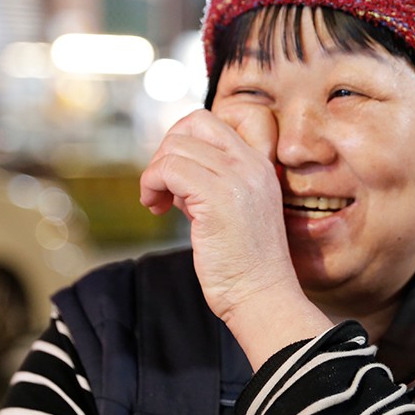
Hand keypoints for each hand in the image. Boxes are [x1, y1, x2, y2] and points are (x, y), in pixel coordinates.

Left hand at [139, 107, 292, 320]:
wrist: (261, 297)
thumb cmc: (244, 264)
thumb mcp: (231, 210)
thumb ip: (207, 182)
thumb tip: (171, 170)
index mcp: (261, 165)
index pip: (223, 118)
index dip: (190, 137)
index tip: (181, 171)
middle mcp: (253, 165)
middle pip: (196, 122)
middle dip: (168, 147)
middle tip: (163, 183)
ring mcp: (237, 178)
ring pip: (176, 146)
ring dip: (155, 172)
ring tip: (158, 202)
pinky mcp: (217, 198)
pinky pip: (169, 169)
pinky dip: (152, 184)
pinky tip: (156, 207)